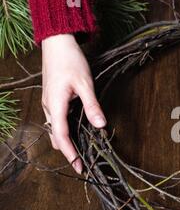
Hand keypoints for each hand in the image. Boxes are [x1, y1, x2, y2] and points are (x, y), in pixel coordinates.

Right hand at [41, 34, 105, 173]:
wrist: (56, 42)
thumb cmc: (70, 60)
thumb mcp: (85, 83)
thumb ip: (92, 105)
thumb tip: (101, 125)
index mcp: (55, 105)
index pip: (61, 135)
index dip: (70, 153)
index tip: (78, 167)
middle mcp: (49, 106)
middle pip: (56, 136)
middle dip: (68, 150)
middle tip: (82, 164)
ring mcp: (49, 102)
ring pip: (55, 129)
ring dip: (66, 141)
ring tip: (81, 151)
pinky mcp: (52, 98)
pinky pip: (56, 120)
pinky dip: (65, 130)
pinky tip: (76, 131)